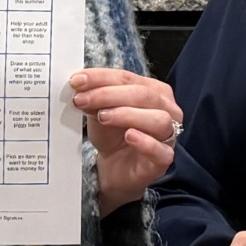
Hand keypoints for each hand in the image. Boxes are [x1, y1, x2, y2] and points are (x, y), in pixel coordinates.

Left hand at [71, 69, 180, 216]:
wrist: (115, 168)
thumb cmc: (114, 136)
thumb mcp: (100, 112)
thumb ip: (95, 99)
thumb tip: (81, 87)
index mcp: (154, 91)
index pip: (128, 78)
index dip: (102, 77)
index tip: (78, 81)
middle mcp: (167, 109)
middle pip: (143, 95)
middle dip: (109, 94)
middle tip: (83, 99)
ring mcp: (168, 135)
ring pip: (158, 119)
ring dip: (128, 114)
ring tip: (103, 116)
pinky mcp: (164, 159)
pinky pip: (161, 150)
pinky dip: (145, 142)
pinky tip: (129, 136)